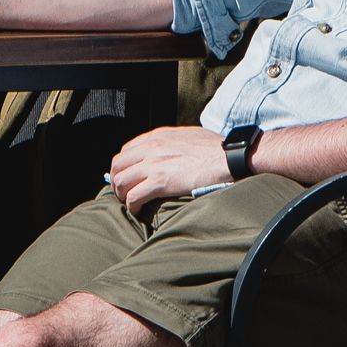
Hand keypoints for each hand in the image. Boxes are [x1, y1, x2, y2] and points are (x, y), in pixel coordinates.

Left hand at [106, 125, 229, 215]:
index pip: (126, 150)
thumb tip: (172, 150)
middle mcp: (152, 148)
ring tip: (131, 203)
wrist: (228, 158)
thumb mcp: (189, 135)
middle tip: (124, 193)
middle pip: (118, 165)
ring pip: (121, 181)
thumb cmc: (216, 148)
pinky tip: (139, 211)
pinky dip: (133, 206)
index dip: (124, 166)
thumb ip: (174, 141)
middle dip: (117, 181)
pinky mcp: (161, 183)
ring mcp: (154, 165)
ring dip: (123, 195)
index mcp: (158, 136)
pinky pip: (134, 196)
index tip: (129, 177)